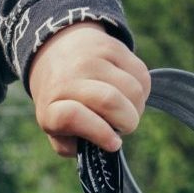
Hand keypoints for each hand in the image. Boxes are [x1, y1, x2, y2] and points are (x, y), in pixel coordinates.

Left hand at [25, 22, 149, 156]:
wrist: (57, 51)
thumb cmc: (61, 101)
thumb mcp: (55, 128)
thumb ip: (71, 145)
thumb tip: (101, 146)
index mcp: (50, 105)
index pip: (72, 116)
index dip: (99, 133)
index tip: (114, 143)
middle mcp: (67, 78)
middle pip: (110, 101)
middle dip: (127, 123)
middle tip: (122, 126)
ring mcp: (90, 59)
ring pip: (133, 90)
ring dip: (137, 107)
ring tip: (125, 110)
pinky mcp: (112, 46)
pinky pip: (141, 75)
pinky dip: (142, 91)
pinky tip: (128, 93)